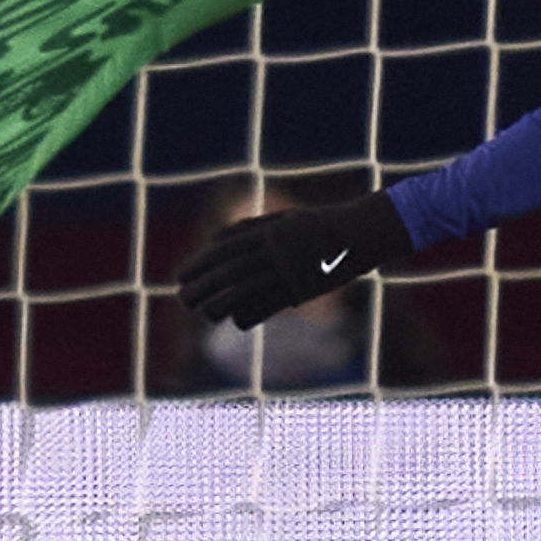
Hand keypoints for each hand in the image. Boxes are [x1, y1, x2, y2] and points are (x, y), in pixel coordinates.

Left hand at [180, 191, 416, 330]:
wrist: (360, 233)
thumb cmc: (318, 225)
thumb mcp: (282, 219)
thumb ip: (249, 227)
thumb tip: (215, 240)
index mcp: (268, 231)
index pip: (225, 250)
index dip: (200, 264)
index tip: (180, 274)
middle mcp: (275, 251)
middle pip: (231, 271)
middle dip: (204, 285)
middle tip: (183, 298)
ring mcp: (289, 271)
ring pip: (248, 290)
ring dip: (222, 303)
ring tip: (205, 312)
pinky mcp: (303, 288)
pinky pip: (272, 304)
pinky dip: (252, 313)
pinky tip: (236, 321)